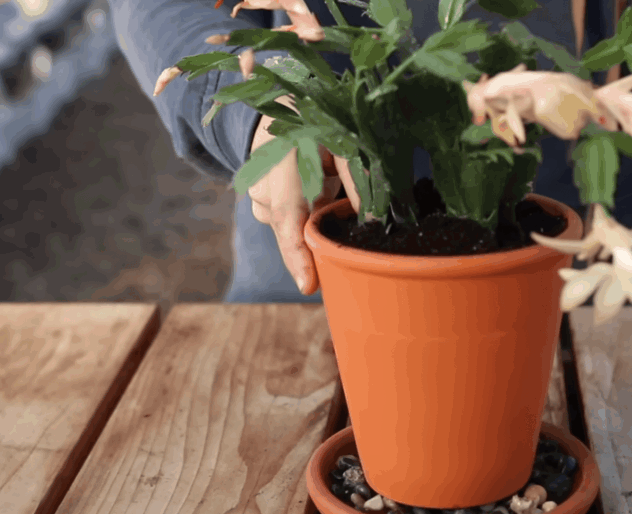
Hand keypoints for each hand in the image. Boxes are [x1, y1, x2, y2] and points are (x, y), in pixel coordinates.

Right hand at [248, 99, 360, 294]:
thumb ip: (357, 177)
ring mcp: (258, 197)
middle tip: (337, 245)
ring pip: (291, 228)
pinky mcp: (263, 206)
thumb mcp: (343, 140)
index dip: (297, 253)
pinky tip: (319, 196)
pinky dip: (307, 220)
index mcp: (280, 159)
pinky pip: (289, 224)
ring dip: (314, 223)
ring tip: (329, 190)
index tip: (307, 285)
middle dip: (312, 248)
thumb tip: (372, 220)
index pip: (287, 215)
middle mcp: (263, 183)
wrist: (282, 109)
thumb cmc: (319, 122)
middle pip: (290, 230)